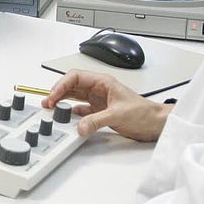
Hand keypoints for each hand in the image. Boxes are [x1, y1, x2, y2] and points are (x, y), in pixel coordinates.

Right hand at [44, 70, 169, 141]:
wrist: (155, 124)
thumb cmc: (144, 112)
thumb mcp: (118, 115)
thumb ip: (97, 121)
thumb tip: (80, 126)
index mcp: (103, 82)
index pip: (76, 77)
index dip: (62, 85)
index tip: (54, 96)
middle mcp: (99, 89)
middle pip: (72, 86)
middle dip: (58, 93)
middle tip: (48, 103)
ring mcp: (98, 100)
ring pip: (74, 97)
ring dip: (63, 103)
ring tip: (53, 109)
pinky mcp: (100, 112)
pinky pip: (81, 110)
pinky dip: (72, 114)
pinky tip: (68, 118)